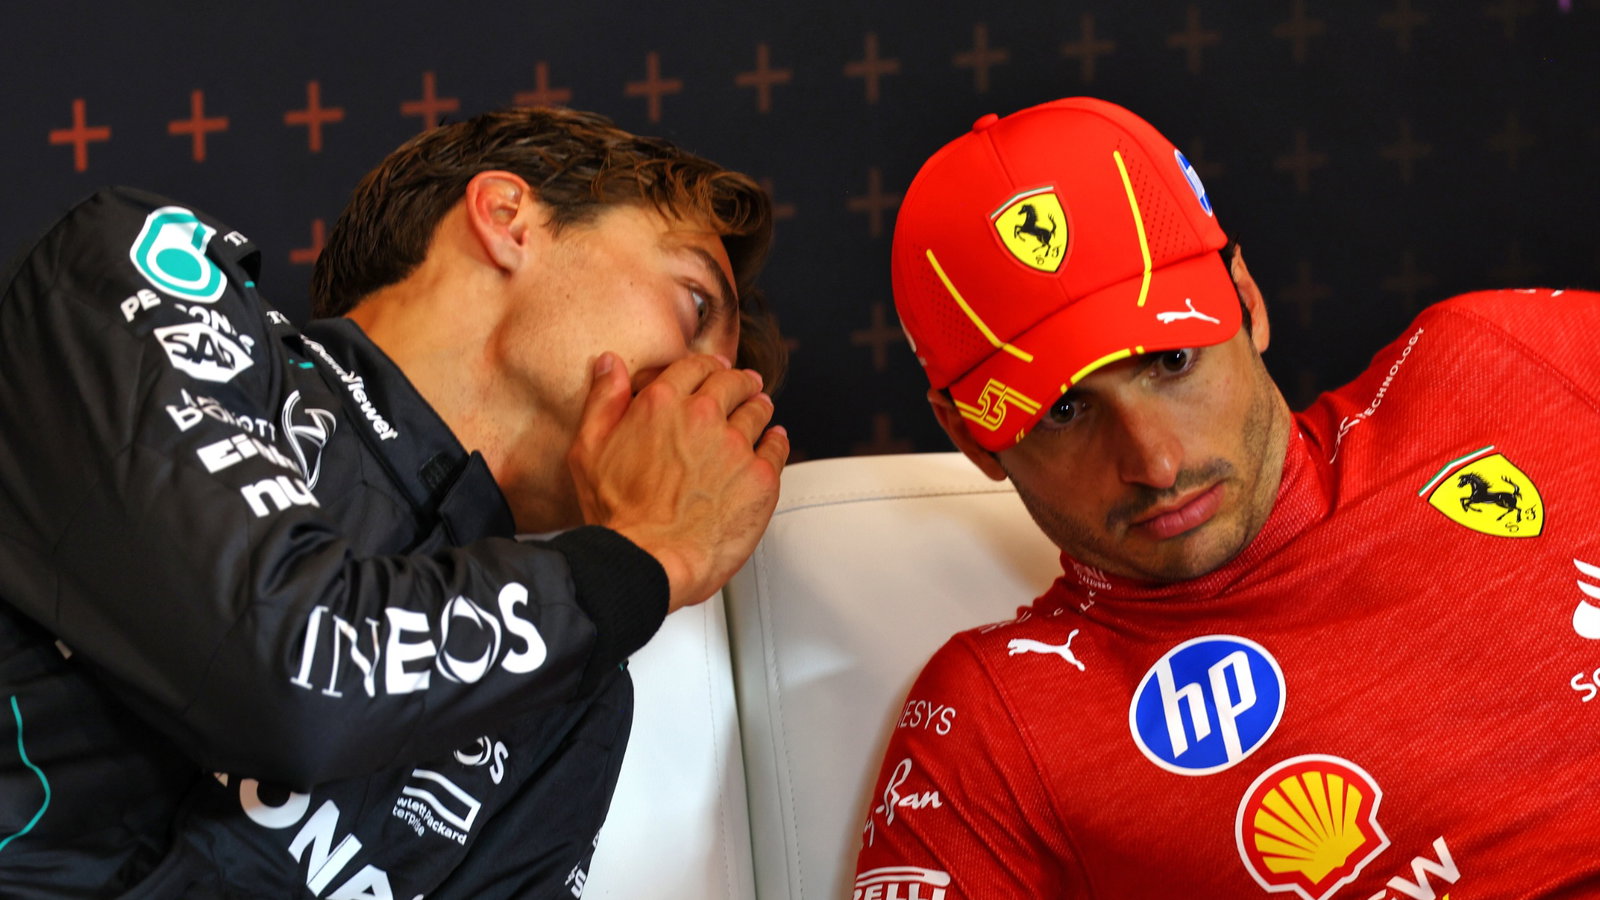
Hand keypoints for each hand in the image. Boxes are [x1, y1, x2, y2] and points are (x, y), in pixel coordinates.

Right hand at [567, 352, 789, 612]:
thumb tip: (610, 364)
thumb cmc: (617, 516)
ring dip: (758, 406)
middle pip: (732, 383)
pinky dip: (776, 440)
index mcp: (661, 404)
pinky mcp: (760, 476)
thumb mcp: (589, 450)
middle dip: (739, 381)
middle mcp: (703, 416)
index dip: (705, 367)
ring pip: (758, 411)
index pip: (693, 366)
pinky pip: (777, 446)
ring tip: (760, 409)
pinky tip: (773, 440)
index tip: (713, 370)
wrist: (649, 560)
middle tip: (744, 385)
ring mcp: (735, 445)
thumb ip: (604, 401)